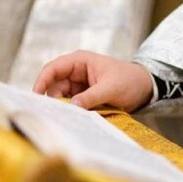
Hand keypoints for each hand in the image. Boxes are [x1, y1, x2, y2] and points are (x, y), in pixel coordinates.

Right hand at [33, 50, 153, 111]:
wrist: (146, 88)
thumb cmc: (130, 80)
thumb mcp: (111, 88)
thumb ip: (91, 97)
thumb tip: (72, 106)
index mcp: (80, 61)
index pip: (53, 69)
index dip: (42, 81)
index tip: (36, 97)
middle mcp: (76, 72)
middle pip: (54, 86)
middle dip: (53, 99)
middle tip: (53, 115)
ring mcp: (80, 85)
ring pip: (62, 97)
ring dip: (63, 107)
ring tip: (65, 119)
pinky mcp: (84, 97)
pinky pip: (72, 104)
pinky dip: (71, 111)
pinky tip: (72, 120)